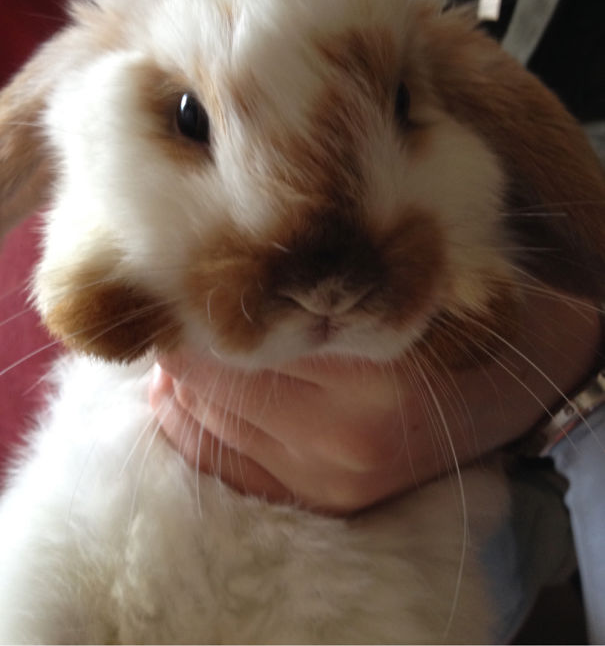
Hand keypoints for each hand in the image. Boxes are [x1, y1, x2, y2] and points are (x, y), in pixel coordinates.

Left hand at [149, 290, 600, 513]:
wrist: (519, 379)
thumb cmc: (454, 306)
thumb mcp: (389, 270)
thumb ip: (309, 276)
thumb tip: (208, 285)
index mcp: (366, 369)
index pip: (230, 339)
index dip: (190, 307)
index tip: (178, 280)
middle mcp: (345, 436)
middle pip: (208, 386)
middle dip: (180, 347)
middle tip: (176, 313)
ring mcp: (335, 478)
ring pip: (210, 430)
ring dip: (184, 390)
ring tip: (185, 353)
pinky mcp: (333, 500)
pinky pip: (233, 471)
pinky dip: (201, 434)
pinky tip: (192, 401)